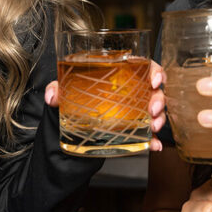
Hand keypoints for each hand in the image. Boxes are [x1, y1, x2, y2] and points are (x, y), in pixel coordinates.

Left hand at [45, 60, 166, 151]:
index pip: (144, 66)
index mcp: (120, 74)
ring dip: (159, 119)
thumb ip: (58, 89)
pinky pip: (148, 134)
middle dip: (159, 99)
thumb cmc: (74, 100)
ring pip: (155, 111)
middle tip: (152, 109)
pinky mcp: (132, 129)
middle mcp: (131, 91)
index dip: (155, 71)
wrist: (69, 127)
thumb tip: (52, 96)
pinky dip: (153, 140)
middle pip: (154, 90)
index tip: (155, 80)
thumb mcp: (66, 92)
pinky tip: (154, 145)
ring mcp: (134, 110)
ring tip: (154, 127)